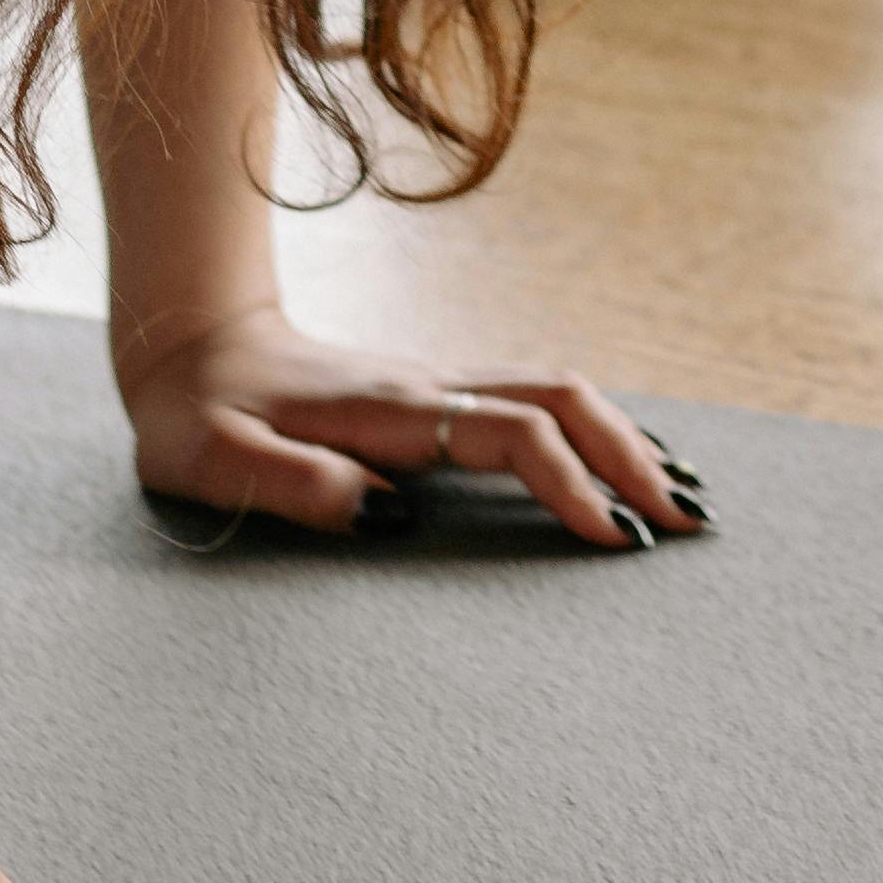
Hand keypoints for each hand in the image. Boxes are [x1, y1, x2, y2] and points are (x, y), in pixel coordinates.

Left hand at [120, 300, 703, 552]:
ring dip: (627, 439)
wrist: (191, 342)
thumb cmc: (197, 414)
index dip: (568, 484)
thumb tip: (385, 514)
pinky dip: (596, 429)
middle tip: (690, 524)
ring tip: (683, 495)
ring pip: (561, 392)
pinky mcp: (438, 392)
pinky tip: (621, 461)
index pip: (508, 435)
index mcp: (387, 409)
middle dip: (633, 458)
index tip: (613, 540)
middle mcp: (429, 386)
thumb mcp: (212, 460)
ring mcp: (439, 383)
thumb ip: (292, 485)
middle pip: (563, 399)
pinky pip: (538, 400)